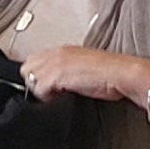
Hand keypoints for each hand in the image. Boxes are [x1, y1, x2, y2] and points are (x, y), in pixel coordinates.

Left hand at [22, 43, 149, 104]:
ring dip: (41, 90)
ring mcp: (55, 63)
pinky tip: (61, 98)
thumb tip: (54, 87)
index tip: (47, 86)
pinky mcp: (57, 74)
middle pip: (27, 69)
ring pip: (31, 80)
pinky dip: (47, 97)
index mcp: (63, 51)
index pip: (33, 61)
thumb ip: (66, 73)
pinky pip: (39, 89)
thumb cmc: (109, 75)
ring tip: (57, 96)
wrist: (123, 75)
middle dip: (36, 82)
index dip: (38, 76)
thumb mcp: (83, 68)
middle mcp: (56, 53)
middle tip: (51, 92)